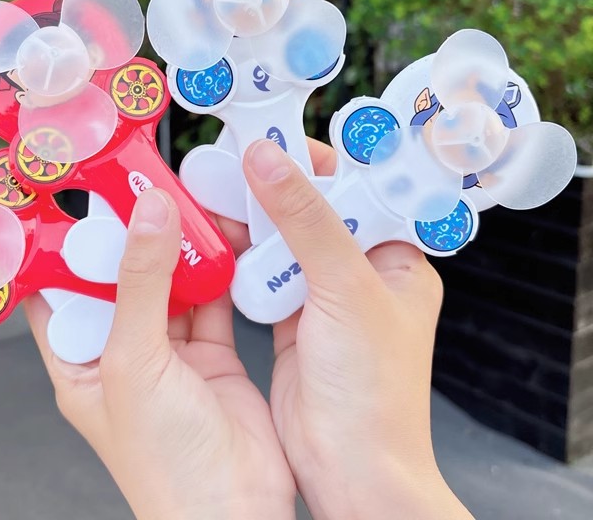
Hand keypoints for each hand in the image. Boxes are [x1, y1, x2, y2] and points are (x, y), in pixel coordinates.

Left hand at [24, 188, 295, 519]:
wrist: (237, 511)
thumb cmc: (165, 466)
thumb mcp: (135, 362)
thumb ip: (141, 283)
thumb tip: (147, 216)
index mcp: (80, 362)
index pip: (58, 290)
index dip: (64, 245)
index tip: (78, 199)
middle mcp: (121, 353)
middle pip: (118, 278)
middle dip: (130, 235)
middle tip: (140, 188)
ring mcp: (167, 353)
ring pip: (166, 283)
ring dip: (175, 248)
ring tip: (180, 203)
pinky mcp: (210, 353)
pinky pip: (209, 299)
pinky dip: (215, 271)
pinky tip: (219, 242)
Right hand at [242, 138, 473, 519]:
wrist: (349, 472)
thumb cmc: (374, 394)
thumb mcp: (343, 289)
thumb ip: (304, 221)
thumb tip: (268, 162)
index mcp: (394, 259)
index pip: (357, 188)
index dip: (314, 161)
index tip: (270, 137)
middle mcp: (362, 273)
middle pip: (314, 210)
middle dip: (273, 186)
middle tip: (229, 160)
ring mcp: (325, 296)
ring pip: (284, 240)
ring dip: (253, 219)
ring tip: (215, 192)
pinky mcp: (292, 318)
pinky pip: (264, 273)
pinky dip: (242, 256)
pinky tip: (219, 239)